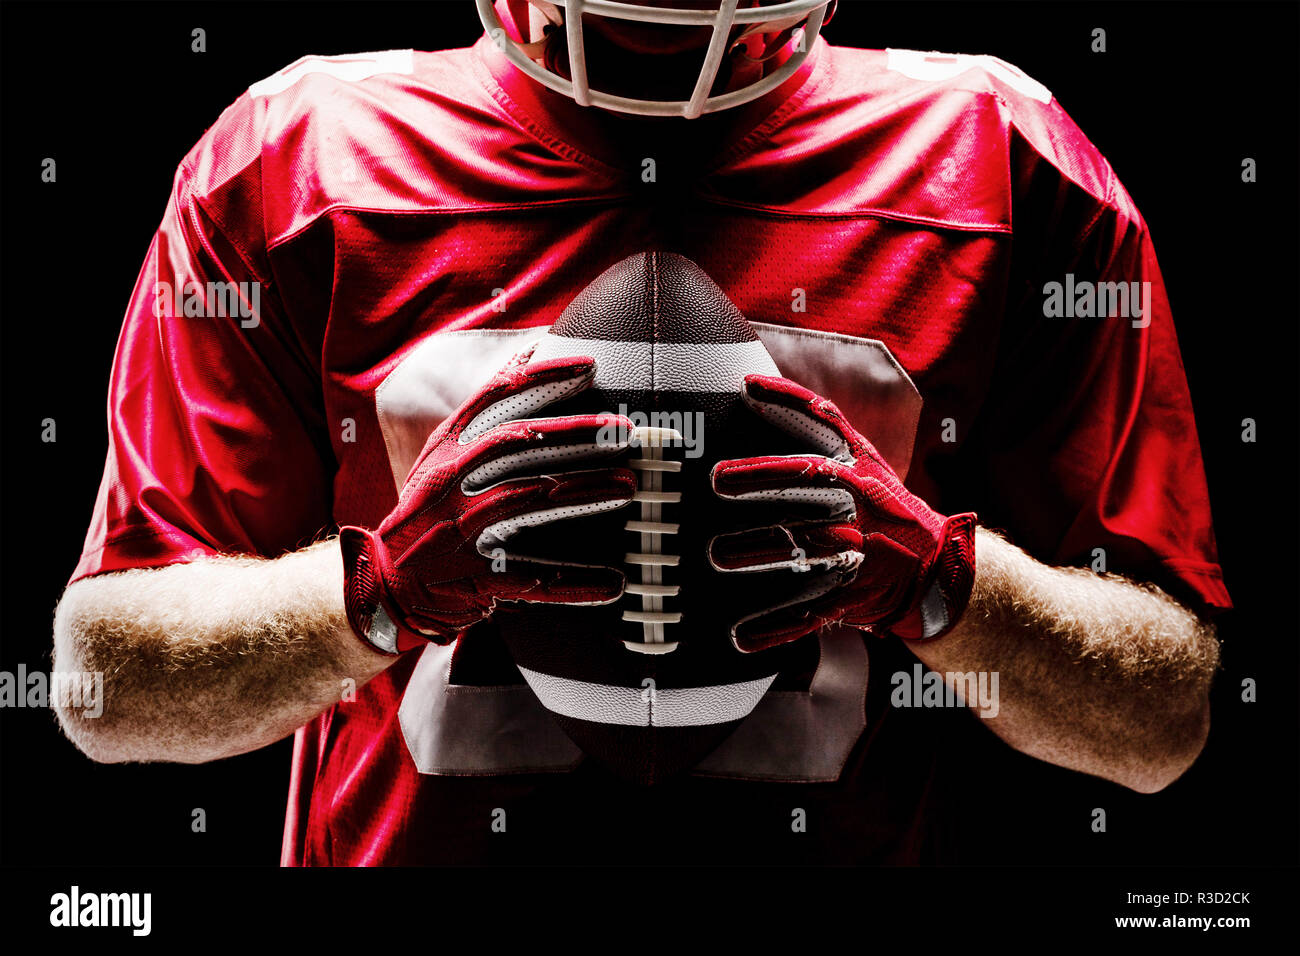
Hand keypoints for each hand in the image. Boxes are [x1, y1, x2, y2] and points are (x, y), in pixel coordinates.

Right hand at [340, 352, 636, 653]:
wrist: (385, 582)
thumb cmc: (427, 511)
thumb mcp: (441, 456)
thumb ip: (483, 413)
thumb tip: (529, 351)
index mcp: (446, 449)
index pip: (494, 398)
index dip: (543, 377)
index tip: (590, 366)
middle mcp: (448, 482)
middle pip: (517, 444)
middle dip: (575, 433)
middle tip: (624, 430)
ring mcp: (458, 530)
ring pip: (527, 500)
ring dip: (582, 490)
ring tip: (628, 485)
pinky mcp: (473, 579)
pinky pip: (532, 580)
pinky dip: (574, 583)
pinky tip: (613, 583)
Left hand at [708, 374, 975, 651]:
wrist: (938, 571)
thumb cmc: (885, 506)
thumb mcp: (865, 460)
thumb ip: (819, 424)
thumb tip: (750, 384)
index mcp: (859, 471)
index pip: (823, 429)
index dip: (787, 403)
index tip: (745, 389)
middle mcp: (859, 506)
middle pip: (807, 488)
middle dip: (762, 482)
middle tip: (717, 481)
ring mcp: (858, 552)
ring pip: (802, 549)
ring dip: (758, 552)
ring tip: (717, 556)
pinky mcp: (853, 597)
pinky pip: (810, 614)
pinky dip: (775, 628)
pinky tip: (741, 637)